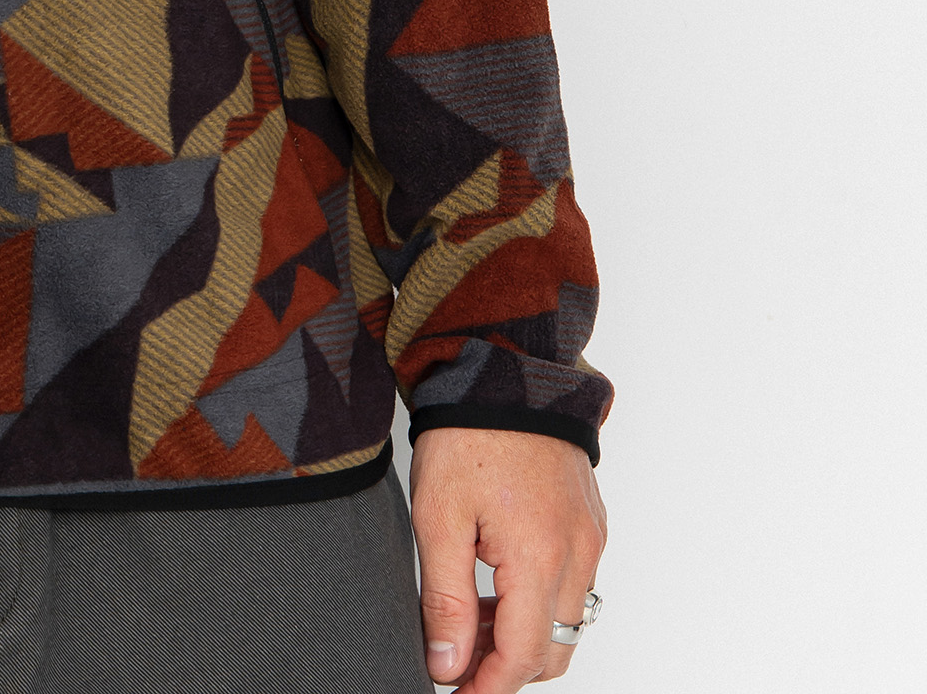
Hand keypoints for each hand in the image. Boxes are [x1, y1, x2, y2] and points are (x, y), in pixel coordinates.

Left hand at [409, 428, 606, 690]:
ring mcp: (590, 536)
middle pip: (553, 650)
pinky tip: (493, 586)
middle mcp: (578, 553)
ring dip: (522, 635)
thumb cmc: (467, 432)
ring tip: (467, 622)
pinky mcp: (590, 519)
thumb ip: (444, 600)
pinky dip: (538, 600)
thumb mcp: (438, 518)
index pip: (525, 656)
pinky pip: (573, 584)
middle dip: (506, 668)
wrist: (502, 367)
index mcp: (540, 556)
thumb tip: (447, 667)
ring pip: (565, 620)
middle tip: (456, 662)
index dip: (489, 688)